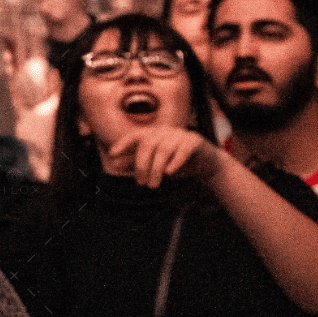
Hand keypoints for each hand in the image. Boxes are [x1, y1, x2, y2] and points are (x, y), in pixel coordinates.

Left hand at [105, 124, 221, 188]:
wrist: (206, 164)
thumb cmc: (176, 163)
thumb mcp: (154, 164)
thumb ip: (136, 162)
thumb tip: (115, 164)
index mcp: (155, 133)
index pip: (136, 135)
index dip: (123, 143)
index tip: (112, 154)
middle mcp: (166, 131)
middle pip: (148, 144)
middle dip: (142, 165)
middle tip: (141, 183)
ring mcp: (181, 134)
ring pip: (163, 149)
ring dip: (156, 169)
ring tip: (153, 185)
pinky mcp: (195, 142)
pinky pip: (183, 150)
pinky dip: (175, 162)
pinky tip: (169, 173)